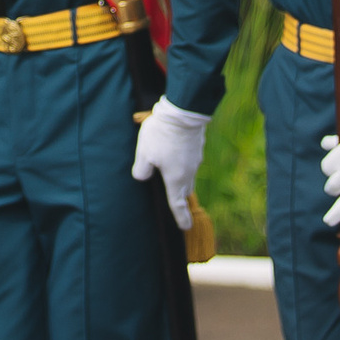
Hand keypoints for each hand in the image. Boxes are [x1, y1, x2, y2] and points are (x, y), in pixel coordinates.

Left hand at [132, 99, 212, 228]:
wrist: (184, 111)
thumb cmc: (162, 135)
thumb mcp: (144, 153)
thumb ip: (141, 170)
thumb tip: (143, 177)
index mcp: (175, 179)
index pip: (177, 204)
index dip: (181, 218)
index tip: (185, 228)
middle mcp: (189, 172)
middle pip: (184, 190)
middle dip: (180, 197)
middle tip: (176, 202)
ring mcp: (196, 159)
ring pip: (188, 174)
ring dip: (181, 176)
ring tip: (169, 169)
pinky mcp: (198, 147)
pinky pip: (190, 160)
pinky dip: (183, 161)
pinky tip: (175, 151)